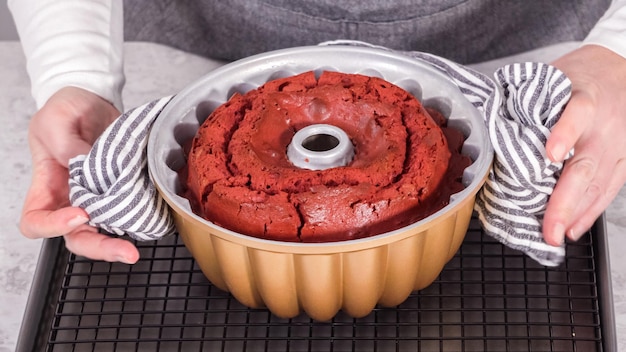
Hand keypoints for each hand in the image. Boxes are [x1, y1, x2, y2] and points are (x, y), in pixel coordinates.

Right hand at [20, 87, 139, 263]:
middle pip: (76, 237)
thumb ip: (68, 145)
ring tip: (140, 245)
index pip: (36, 221)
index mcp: (46, 186)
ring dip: (122, 241)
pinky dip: (139, 218)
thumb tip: (86, 166)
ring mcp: (96, 197)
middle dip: (100, 247)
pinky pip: (127, 212)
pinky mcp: (120, 190)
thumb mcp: (57, 120)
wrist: (92, 99)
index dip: (54, 227)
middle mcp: (70, 199)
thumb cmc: (65, 110)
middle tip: (126, 251)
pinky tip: (152, 218)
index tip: (80, 215)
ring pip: (105, 231)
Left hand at [543, 45, 625, 245]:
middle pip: (585, 166)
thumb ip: (528, 103)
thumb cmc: (578, 76)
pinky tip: (573, 228)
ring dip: (575, 214)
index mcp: (584, 98)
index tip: (550, 154)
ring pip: (598, 185)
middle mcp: (604, 126)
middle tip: (548, 227)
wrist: (620, 66)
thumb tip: (488, 125)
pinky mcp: (624, 159)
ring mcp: (617, 145)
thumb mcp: (552, 78)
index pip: (577, 114)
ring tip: (555, 235)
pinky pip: (609, 190)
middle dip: (565, 200)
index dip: (564, 133)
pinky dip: (590, 212)